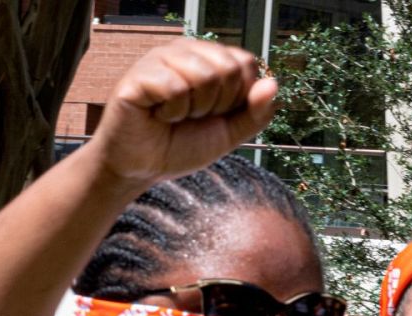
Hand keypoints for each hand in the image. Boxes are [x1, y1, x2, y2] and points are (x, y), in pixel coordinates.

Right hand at [92, 39, 276, 185]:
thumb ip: (255, 112)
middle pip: (228, 68)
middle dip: (216, 105)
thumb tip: (273, 85)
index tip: (214, 114)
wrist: (143, 169)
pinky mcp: (139, 75)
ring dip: (194, 109)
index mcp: (207, 58)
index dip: (236, 98)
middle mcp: (184, 51)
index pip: (245, 63)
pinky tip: (157, 115)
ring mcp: (159, 58)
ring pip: (204, 75)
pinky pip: (175, 88)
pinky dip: (171, 113)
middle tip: (192, 116)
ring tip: (175, 116)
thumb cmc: (181, 145)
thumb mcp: (229, 133)